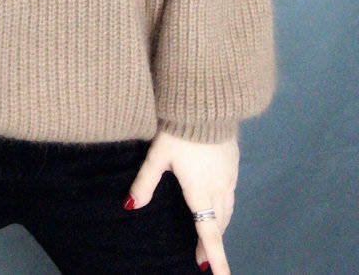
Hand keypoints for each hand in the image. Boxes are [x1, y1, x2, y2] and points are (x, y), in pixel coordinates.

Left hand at [123, 129, 238, 274]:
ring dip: (219, 226)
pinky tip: (217, 205)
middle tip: (203, 258)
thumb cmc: (179, 130)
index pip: (209, 232)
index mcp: (201, 191)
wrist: (206, 105)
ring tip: (209, 237)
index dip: (215, 256)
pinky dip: (224, 208)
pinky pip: (231, 195)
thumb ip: (144, 182)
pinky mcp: (233, 164)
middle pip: (218, 224)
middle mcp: (219, 188)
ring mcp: (229, 176)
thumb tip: (130, 207)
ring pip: (227, 210)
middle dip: (212, 242)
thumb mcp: (158, 156)